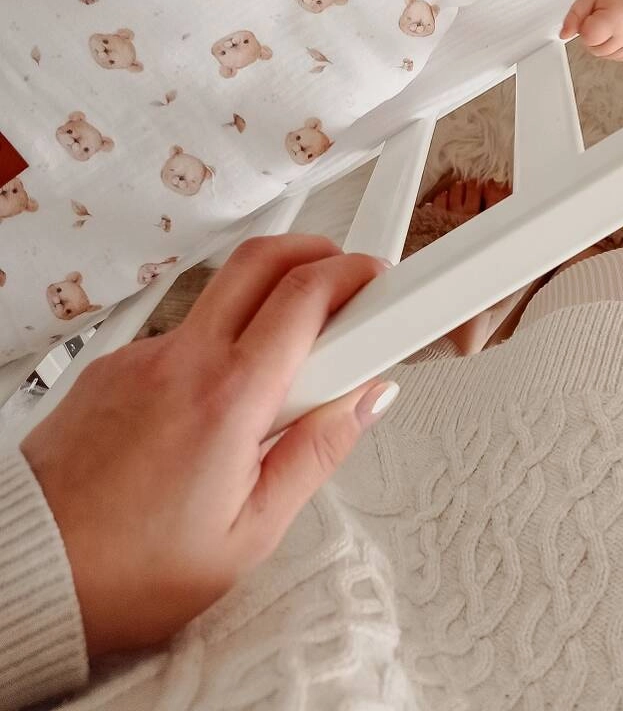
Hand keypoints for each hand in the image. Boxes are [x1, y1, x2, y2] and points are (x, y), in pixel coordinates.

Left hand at [20, 235, 393, 658]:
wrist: (27, 574)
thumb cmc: (127, 572)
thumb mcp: (250, 533)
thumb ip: (317, 453)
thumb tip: (366, 402)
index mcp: (230, 397)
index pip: (308, 295)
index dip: (358, 275)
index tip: (385, 286)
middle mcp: (183, 360)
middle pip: (264, 257)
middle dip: (318, 250)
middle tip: (348, 278)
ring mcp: (142, 357)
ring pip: (220, 293)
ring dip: (265, 299)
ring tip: (283, 364)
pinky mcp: (109, 367)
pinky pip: (179, 334)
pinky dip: (214, 346)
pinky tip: (214, 406)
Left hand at [561, 0, 622, 59]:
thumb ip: (574, 15)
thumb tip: (564, 35)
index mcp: (614, 20)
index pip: (587, 39)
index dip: (585, 27)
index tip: (593, 15)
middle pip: (595, 49)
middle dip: (592, 35)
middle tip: (602, 16)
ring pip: (604, 55)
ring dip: (602, 42)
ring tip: (611, 22)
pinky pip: (617, 56)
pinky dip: (613, 47)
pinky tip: (617, 31)